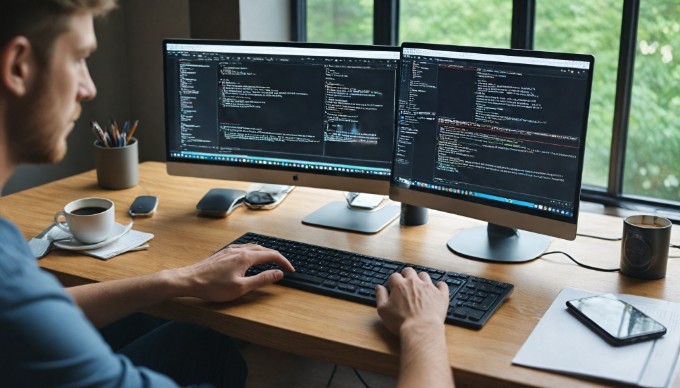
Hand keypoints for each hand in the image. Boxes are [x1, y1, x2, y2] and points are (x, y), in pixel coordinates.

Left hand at [177, 243, 294, 301]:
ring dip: (265, 253)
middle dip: (276, 257)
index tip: (291, 270)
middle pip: (264, 249)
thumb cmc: (212, 286)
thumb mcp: (241, 288)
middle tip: (283, 266)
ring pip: (253, 247)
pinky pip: (243, 248)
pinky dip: (253, 252)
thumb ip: (262, 280)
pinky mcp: (223, 253)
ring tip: (270, 262)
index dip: (284, 262)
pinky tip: (250, 259)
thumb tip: (278, 274)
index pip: (272, 255)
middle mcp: (239, 250)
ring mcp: (230, 250)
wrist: (189, 280)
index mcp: (246, 257)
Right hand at [375, 267, 448, 335]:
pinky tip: (437, 289)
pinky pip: (442, 285)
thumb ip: (380, 296)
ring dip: (421, 279)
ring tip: (420, 286)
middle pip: (409, 271)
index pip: (394, 276)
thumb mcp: (383, 310)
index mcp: (399, 285)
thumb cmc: (401, 322)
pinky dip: (439, 286)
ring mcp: (428, 287)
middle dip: (406, 275)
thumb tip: (378, 287)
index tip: (393, 287)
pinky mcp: (440, 294)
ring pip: (424, 275)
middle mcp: (414, 282)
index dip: (393, 282)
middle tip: (406, 283)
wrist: (421, 329)